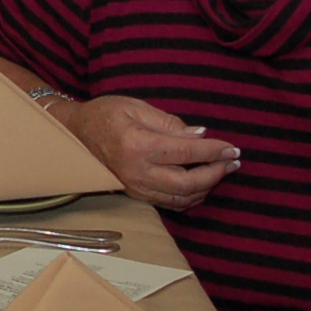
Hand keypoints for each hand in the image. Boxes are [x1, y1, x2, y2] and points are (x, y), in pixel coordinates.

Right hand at [54, 95, 239, 209]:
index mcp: (138, 145)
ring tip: (221, 171)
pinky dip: (190, 197)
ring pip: (181, 198)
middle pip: (187, 183)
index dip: (214, 152)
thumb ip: (171, 123)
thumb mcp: (138, 107)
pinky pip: (169, 203)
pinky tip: (201, 184)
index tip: (234, 149)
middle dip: (215, 174)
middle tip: (232, 162)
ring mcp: (135, 187)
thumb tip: (200, 136)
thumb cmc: (107, 113)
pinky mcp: (136, 194)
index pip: (186, 152)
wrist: (76, 133)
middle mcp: (137, 171)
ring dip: (206, 188)